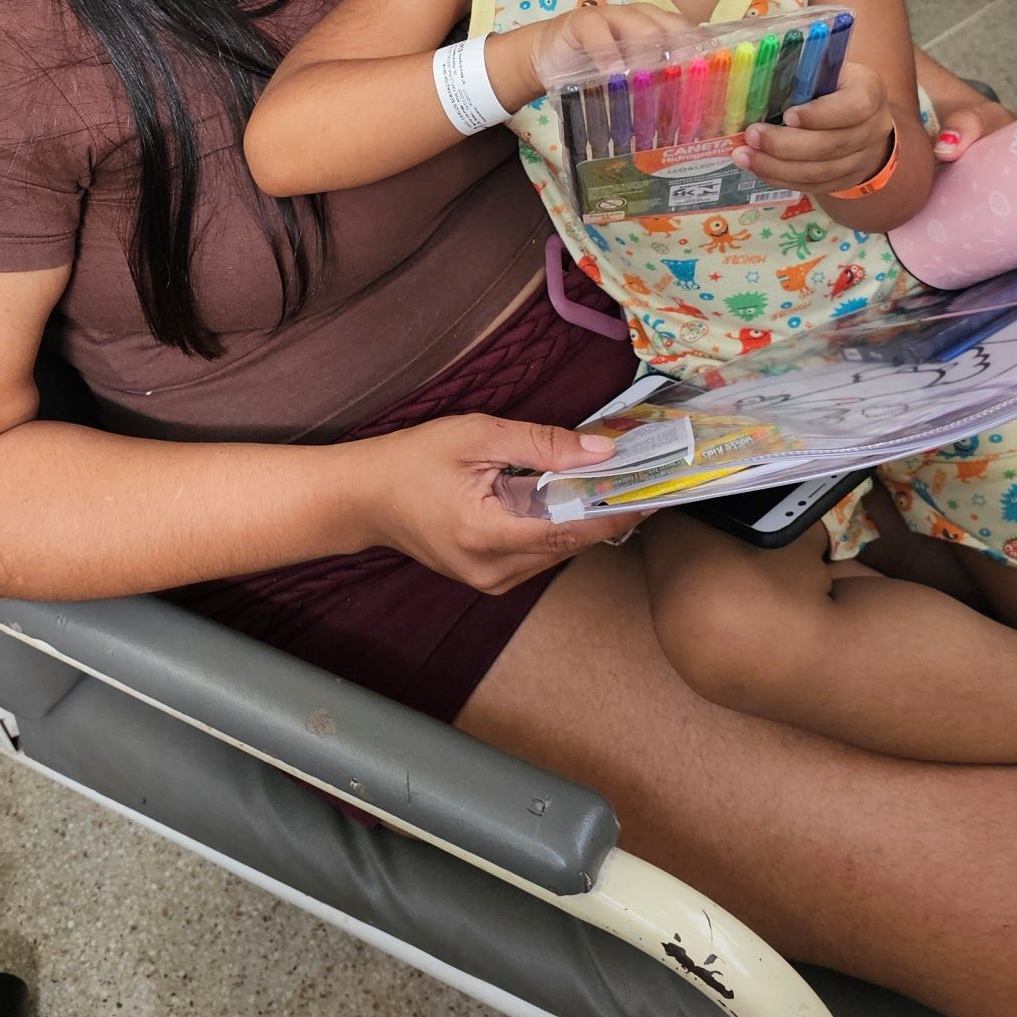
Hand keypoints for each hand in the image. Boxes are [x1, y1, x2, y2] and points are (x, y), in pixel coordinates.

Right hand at [346, 415, 637, 592]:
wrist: (362, 498)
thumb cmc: (412, 460)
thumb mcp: (477, 436)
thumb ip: (543, 444)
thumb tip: (603, 449)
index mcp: (488, 534)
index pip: (573, 530)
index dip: (618, 510)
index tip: (654, 490)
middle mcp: (493, 570)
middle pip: (570, 544)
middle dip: (606, 508)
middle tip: (641, 474)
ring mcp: (490, 581)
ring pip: (557, 552)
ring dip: (583, 518)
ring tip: (611, 480)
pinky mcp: (488, 578)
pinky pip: (538, 554)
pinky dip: (557, 527)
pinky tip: (568, 498)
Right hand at [506, 1, 698, 108]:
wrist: (548, 54)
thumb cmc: (596, 69)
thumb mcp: (628, 77)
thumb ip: (653, 84)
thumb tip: (689, 115)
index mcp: (657, 26)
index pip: (687, 33)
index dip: (700, 51)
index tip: (713, 75)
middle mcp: (639, 17)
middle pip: (670, 28)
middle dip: (679, 54)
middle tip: (684, 82)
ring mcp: (611, 15)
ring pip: (640, 26)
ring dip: (648, 53)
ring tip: (650, 78)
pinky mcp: (582, 20)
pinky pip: (598, 31)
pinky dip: (608, 52)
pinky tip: (612, 72)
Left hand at [730, 60, 896, 195]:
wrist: (858, 116)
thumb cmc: (829, 83)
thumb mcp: (821, 65)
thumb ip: (796, 67)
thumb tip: (751, 63)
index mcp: (869, 90)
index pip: (853, 107)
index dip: (820, 115)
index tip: (787, 115)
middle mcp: (873, 127)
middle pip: (831, 146)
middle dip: (785, 145)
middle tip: (751, 136)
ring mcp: (863, 158)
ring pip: (820, 172)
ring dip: (777, 166)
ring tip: (744, 156)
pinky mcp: (847, 180)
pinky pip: (813, 186)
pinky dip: (782, 179)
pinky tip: (758, 168)